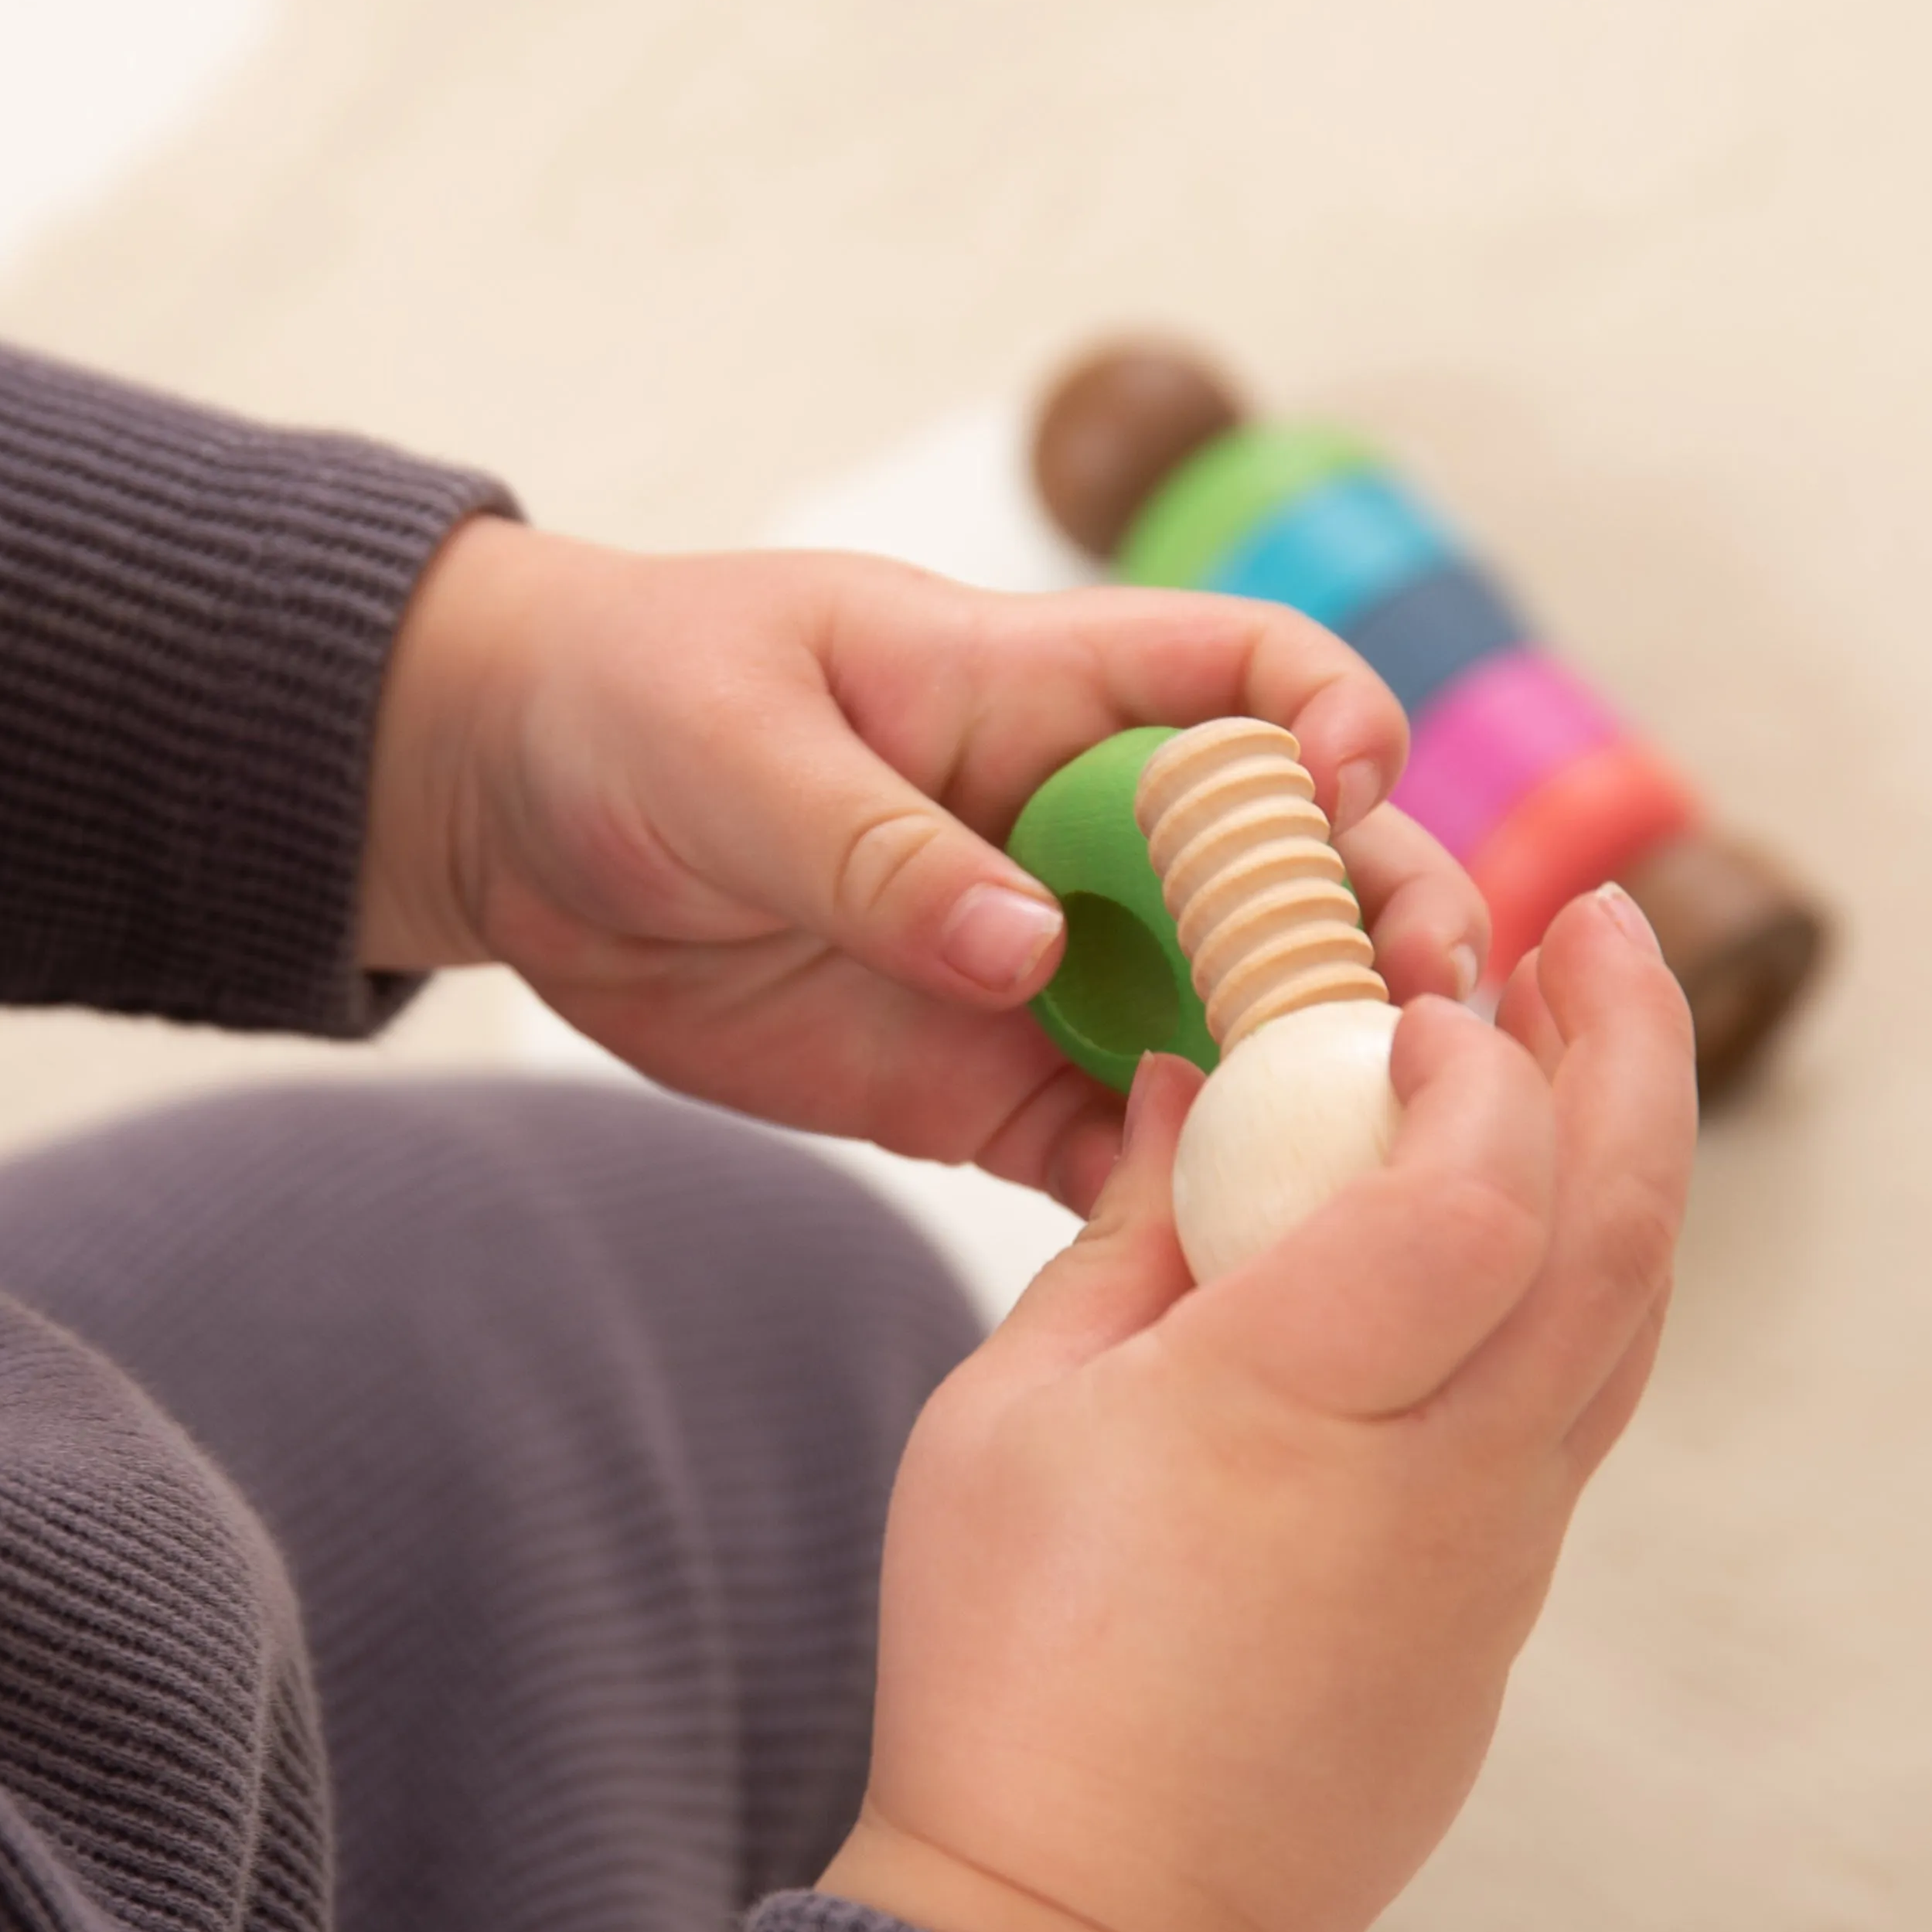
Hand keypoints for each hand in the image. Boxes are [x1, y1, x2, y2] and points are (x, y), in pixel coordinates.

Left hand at [359, 520, 1487, 1205]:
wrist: (504, 815)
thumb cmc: (626, 704)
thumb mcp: (729, 744)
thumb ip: (878, 847)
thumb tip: (1027, 948)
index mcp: (1041, 691)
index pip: (1249, 674)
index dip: (1331, 719)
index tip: (1352, 789)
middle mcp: (1083, 833)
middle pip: (1297, 873)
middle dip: (1383, 932)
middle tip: (1428, 1021)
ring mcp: (1049, 968)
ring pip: (1237, 1027)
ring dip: (1313, 1087)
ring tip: (1374, 1164)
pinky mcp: (986, 1085)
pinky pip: (1121, 1151)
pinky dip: (1182, 1202)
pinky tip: (1224, 1257)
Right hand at [817, 883, 1695, 1931]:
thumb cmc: (1011, 1669)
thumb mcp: (1013, 1413)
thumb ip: (1126, 1233)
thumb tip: (1196, 1089)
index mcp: (1303, 1404)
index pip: (1479, 1186)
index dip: (1479, 1063)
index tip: (1420, 990)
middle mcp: (1445, 1474)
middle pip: (1614, 1230)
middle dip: (1630, 1050)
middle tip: (1606, 922)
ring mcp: (1494, 1556)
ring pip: (1622, 1320)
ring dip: (1627, 1154)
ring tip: (1589, 1034)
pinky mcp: (1495, 1616)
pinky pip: (1576, 1407)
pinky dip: (1578, 1274)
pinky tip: (1521, 1218)